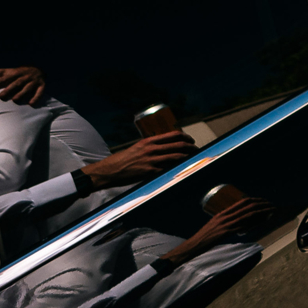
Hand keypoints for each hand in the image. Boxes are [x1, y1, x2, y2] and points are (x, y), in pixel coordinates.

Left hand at [0, 66, 48, 105]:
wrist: (38, 69)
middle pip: (16, 83)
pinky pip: (39, 92)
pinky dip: (36, 98)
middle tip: (1, 96)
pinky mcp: (42, 86)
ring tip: (15, 100)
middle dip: (9, 89)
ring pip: (27, 87)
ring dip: (21, 93)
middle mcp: (24, 76)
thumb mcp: (8, 71)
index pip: (4, 78)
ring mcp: (33, 81)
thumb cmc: (19, 73)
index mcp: (15, 73)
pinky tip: (31, 104)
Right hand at [80, 132, 195, 188]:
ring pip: (175, 157)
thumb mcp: (137, 148)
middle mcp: (151, 148)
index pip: (172, 135)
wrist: (110, 170)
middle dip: (190, 148)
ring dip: (187, 158)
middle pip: (178, 145)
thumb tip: (163, 149)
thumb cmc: (123, 160)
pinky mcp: (150, 172)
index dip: (185, 137)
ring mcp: (151, 160)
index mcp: (149, 141)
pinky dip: (176, 169)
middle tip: (196, 150)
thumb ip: (150, 147)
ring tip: (193, 159)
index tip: (191, 140)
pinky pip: (167, 169)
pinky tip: (182, 170)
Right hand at [163, 196, 272, 264]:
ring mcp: (225, 224)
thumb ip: (225, 223)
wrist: (194, 245)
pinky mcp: (225, 232)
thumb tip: (237, 224)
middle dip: (261, 204)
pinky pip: (241, 227)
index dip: (255, 200)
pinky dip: (253, 224)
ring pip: (246, 215)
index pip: (242, 202)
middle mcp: (225, 216)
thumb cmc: (203, 238)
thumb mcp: (214, 226)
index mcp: (222, 213)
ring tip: (271, 212)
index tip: (264, 201)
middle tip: (272, 205)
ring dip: (260, 213)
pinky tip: (260, 224)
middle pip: (246, 206)